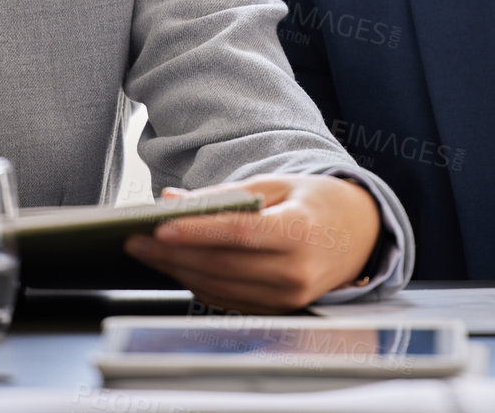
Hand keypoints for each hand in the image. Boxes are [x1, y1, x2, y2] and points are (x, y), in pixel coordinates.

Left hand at [123, 175, 380, 312]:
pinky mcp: (277, 310)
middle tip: (135, 239)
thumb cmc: (316, 204)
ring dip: (177, 269)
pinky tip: (176, 265)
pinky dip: (196, 281)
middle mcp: (295, 271)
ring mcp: (287, 297)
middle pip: (221, 264)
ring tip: (147, 250)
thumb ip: (226, 194)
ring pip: (218, 285)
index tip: (160, 226)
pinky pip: (227, 298)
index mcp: (300, 232)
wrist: (358, 236)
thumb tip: (174, 200)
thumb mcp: (278, 185)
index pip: (240, 233)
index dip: (197, 232)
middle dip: (172, 253)